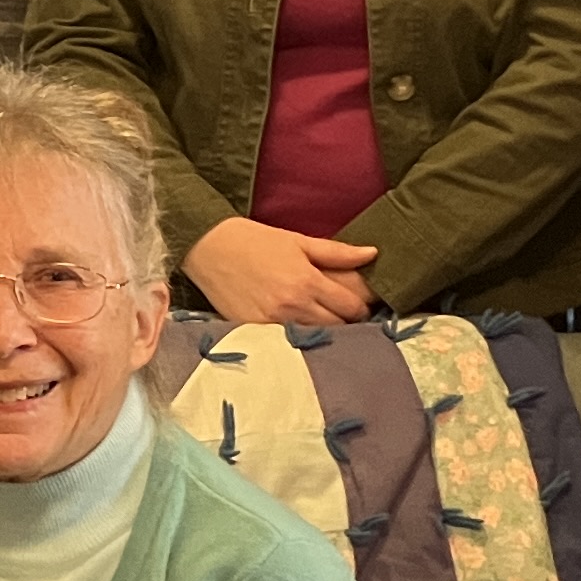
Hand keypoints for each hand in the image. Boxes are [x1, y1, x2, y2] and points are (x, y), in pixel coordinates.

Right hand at [182, 217, 380, 325]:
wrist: (208, 246)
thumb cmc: (254, 240)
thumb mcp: (297, 240)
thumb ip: (337, 252)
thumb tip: (372, 254)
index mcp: (307, 281)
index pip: (351, 307)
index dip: (361, 307)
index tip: (359, 304)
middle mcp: (293, 305)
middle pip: (338, 327)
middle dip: (346, 322)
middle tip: (343, 314)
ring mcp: (272, 321)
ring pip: (314, 337)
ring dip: (323, 331)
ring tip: (322, 320)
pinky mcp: (253, 329)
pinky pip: (286, 340)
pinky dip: (296, 335)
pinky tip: (297, 324)